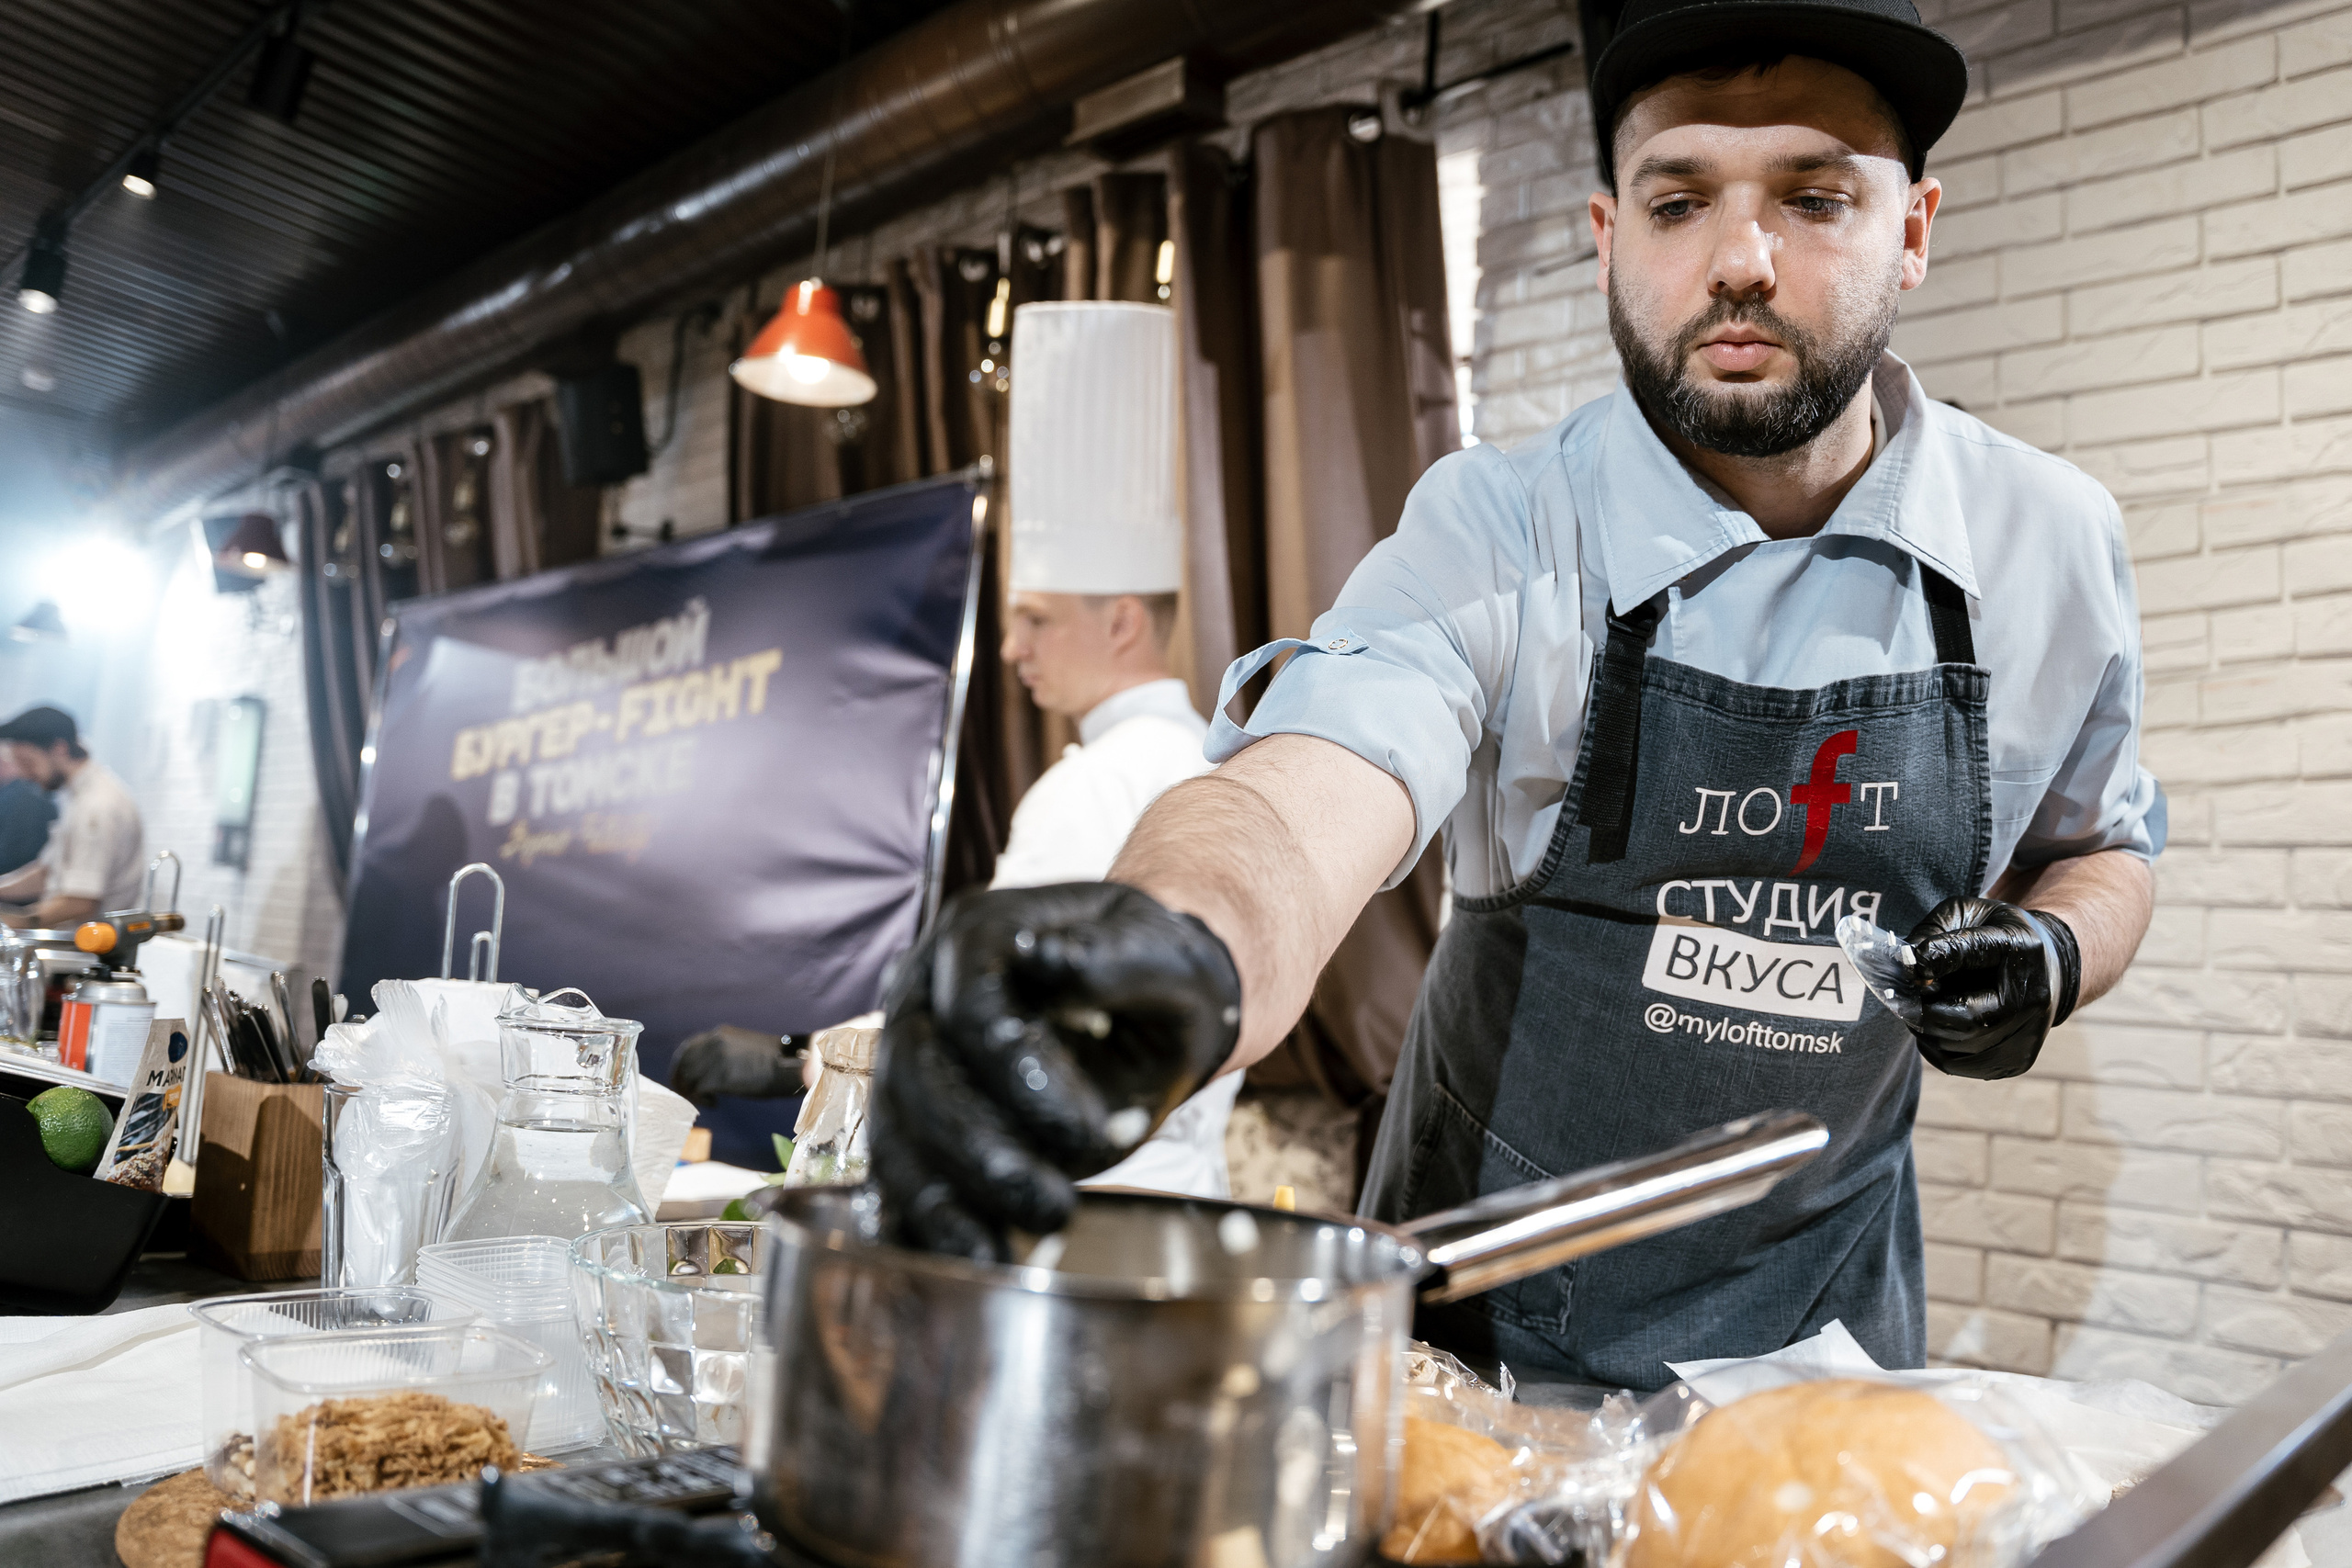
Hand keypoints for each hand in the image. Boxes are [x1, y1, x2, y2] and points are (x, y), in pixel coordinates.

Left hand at [668, 1024, 800, 1105]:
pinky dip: (701, 1100)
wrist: (788, 1067)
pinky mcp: (718, 1077)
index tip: (684, 1078)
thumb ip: (725, 1052)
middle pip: (683, 1063)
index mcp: (720, 1034)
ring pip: (687, 1078)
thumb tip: (710, 1067)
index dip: (682, 1065)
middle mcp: (713, 1043)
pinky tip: (714, 1104)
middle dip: (681, 1080)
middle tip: (687, 1094)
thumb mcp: (744, 1047)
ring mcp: (715, 1060)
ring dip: (691, 1092)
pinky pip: (698, 1091)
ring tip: (705, 1101)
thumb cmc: (773, 1060)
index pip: (688, 1048)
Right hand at [868, 882, 1240, 1260]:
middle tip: (1054, 1204)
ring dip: (942, 1203)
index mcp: (981, 936)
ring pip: (895, 1135)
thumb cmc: (1158, 971)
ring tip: (1003, 1253)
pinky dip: (924, 1228)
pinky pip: (901, 1178)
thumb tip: (1051, 957)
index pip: (970, 1006)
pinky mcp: (919, 1122)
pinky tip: (964, 1264)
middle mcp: (928, 994)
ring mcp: (914, 1058)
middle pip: (915, 1074)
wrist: (1146, 999)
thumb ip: (1115, 957)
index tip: (1088, 1127)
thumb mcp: (1165, 957)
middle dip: (978, 1150)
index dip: (1017, 1072)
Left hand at [1905, 897, 2080, 1080]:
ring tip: (1923, 1008)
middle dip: (1925, 1010)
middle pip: (1965, 1019)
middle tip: (1907, 997)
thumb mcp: (1967, 913)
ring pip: (1958, 1049)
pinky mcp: (2017, 1061)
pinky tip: (1935, 1028)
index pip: (1971, 951)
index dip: (1935, 959)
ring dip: (1926, 1031)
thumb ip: (1934, 932)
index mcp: (2021, 949)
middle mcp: (2034, 998)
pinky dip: (1934, 1049)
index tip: (1911, 965)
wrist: (2043, 965)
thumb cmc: (1994, 936)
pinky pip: (1958, 1065)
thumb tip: (1909, 966)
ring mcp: (2029, 1035)